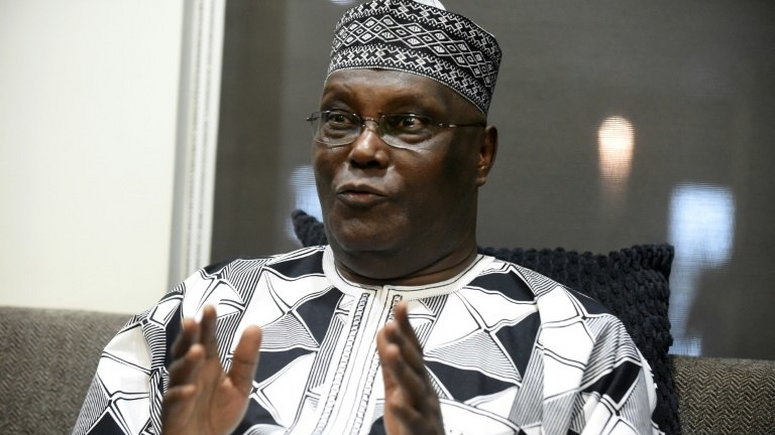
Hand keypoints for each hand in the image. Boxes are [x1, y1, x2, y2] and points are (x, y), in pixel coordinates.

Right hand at [161, 305, 261, 434]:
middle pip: (186, 350)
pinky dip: (181, 395)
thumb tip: (255, 326)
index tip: (211, 307)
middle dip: (188, 336)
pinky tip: (190, 390)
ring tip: (196, 351)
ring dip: (186, 362)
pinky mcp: (173, 412)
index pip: (206, 339)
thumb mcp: (239, 386)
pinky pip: (174, 401)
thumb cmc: (217, 413)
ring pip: (179, 373)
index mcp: (207, 364)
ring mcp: (180, 391)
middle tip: (192, 321)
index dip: (207, 324)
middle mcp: (192, 373)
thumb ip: (246, 359)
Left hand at [377, 301, 443, 434]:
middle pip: (415, 364)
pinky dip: (405, 411)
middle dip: (404, 343)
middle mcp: (425, 391)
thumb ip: (390, 364)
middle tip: (390, 324)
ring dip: (403, 369)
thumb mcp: (398, 389)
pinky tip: (395, 402)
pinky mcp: (422, 432)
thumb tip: (382, 331)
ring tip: (392, 351)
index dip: (407, 328)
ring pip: (415, 388)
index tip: (401, 304)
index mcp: (419, 379)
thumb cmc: (413, 420)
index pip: (414, 349)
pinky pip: (413, 421)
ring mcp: (426, 411)